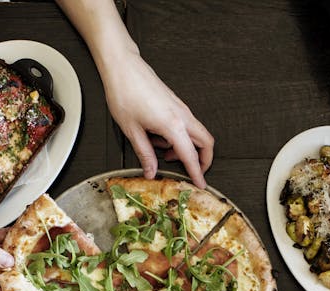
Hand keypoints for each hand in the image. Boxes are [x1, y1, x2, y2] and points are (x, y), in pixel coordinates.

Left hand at [99, 49, 213, 187]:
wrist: (123, 67)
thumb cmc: (124, 92)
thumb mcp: (132, 131)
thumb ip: (145, 154)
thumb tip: (151, 171)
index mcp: (172, 124)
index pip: (190, 155)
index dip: (196, 173)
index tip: (200, 184)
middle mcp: (182, 115)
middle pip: (206, 142)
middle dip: (204, 160)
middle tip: (194, 172)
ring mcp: (180, 108)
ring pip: (198, 132)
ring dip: (189, 147)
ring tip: (166, 153)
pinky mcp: (175, 104)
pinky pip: (186, 124)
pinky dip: (180, 136)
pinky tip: (160, 138)